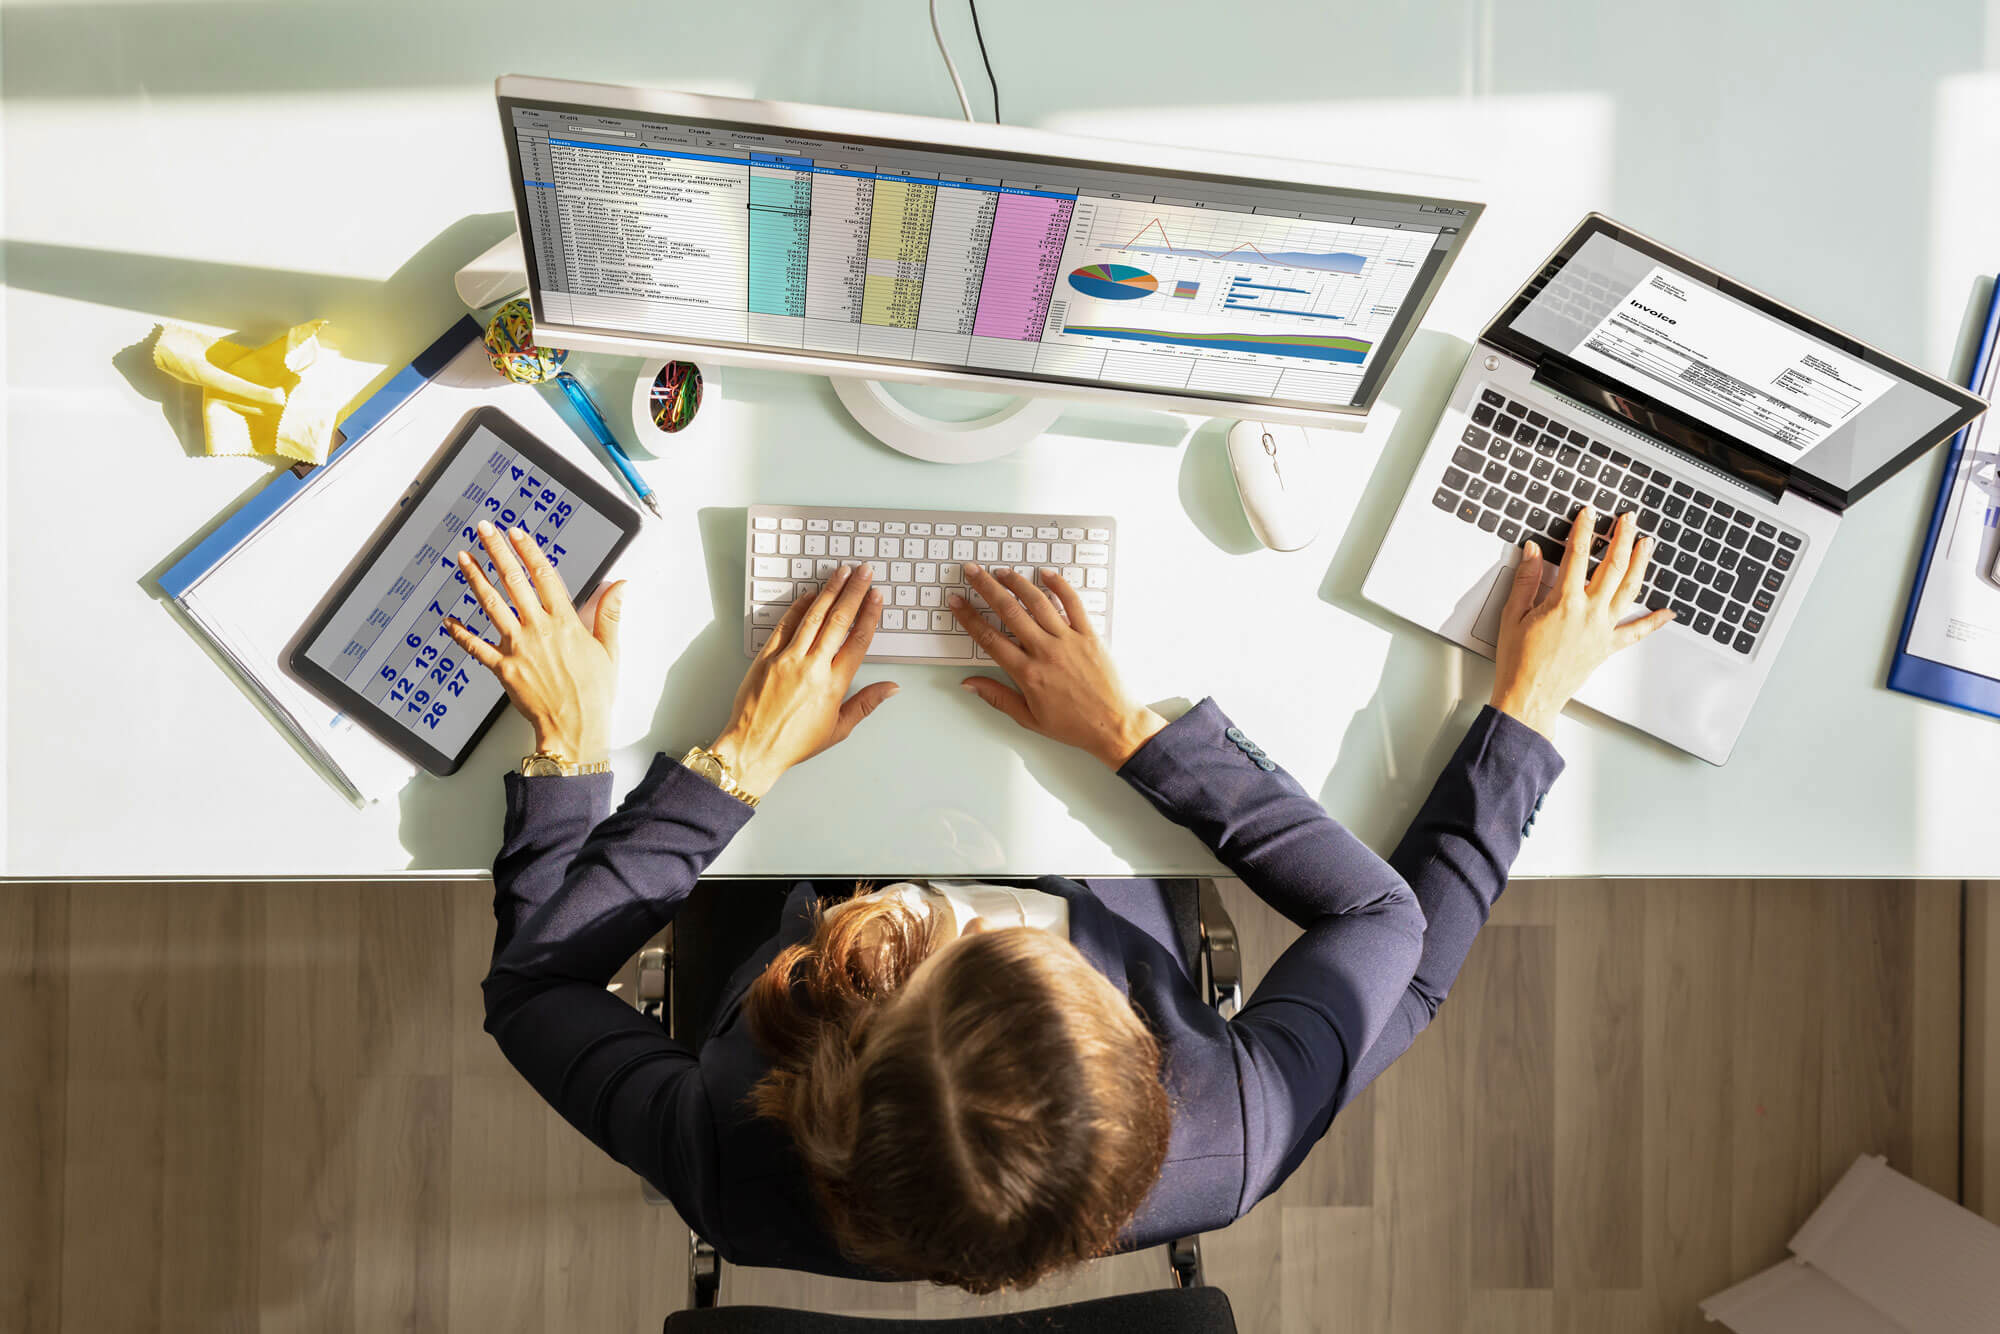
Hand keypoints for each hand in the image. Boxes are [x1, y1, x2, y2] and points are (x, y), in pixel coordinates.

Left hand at [444, 520, 623, 764]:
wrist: (575, 728)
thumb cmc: (594, 694)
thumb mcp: (610, 650)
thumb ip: (609, 614)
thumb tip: (619, 586)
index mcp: (566, 622)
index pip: (545, 575)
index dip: (529, 551)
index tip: (517, 533)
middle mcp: (539, 629)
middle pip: (514, 581)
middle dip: (497, 551)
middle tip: (484, 530)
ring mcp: (518, 647)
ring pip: (492, 605)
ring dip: (475, 579)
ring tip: (463, 558)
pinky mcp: (503, 668)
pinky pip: (476, 647)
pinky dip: (460, 633)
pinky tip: (448, 620)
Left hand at [711, 563, 896, 796]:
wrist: (753, 748)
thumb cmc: (794, 743)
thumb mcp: (838, 729)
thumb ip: (866, 703)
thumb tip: (892, 688)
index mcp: (833, 685)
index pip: (858, 640)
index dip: (870, 614)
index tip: (876, 597)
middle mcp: (812, 667)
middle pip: (838, 620)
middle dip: (854, 592)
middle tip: (864, 572)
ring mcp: (787, 659)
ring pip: (813, 616)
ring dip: (830, 591)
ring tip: (841, 573)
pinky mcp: (766, 657)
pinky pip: (785, 625)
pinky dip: (798, 607)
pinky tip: (809, 594)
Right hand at [950, 563, 1164, 768]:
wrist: (1114, 725)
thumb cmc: (1073, 725)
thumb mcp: (1029, 719)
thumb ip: (997, 697)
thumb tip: (969, 684)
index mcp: (1027, 673)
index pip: (989, 638)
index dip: (969, 617)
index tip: (957, 602)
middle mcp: (1046, 652)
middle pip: (1009, 611)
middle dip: (986, 588)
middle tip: (972, 571)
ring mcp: (1069, 640)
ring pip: (1037, 602)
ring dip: (1017, 583)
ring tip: (1002, 571)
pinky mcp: (1089, 635)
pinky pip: (1073, 603)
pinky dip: (1059, 586)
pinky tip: (1046, 574)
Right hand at [1490, 505, 1673, 738]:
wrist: (1530, 695)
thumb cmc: (1519, 659)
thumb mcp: (1513, 614)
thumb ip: (1526, 579)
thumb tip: (1531, 552)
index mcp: (1565, 601)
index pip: (1578, 554)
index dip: (1585, 529)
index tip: (1589, 513)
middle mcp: (1590, 612)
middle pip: (1614, 566)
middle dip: (1623, 538)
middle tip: (1628, 520)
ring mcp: (1603, 629)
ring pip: (1630, 590)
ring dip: (1641, 565)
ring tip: (1647, 545)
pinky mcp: (1608, 647)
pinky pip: (1636, 632)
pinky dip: (1654, 621)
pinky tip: (1666, 612)